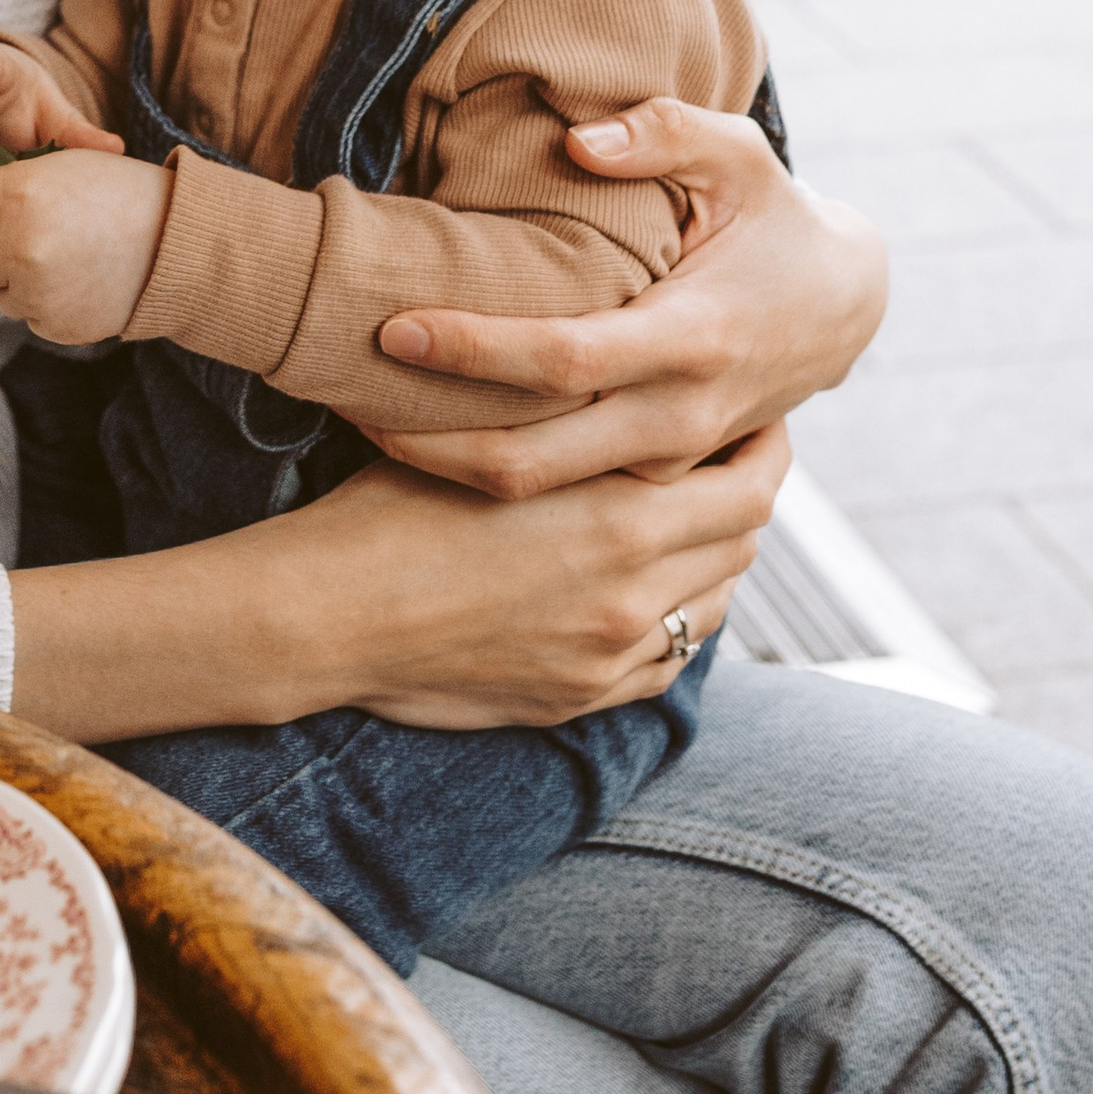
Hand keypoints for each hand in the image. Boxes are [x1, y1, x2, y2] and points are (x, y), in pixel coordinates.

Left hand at [0, 150, 170, 348]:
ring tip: (62, 257)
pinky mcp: (55, 325)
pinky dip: (44, 303)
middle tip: (26, 238)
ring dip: (16, 279)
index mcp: (19, 194)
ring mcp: (37, 291)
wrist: (176, 242)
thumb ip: (5, 187)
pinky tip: (77, 280)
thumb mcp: (59, 165)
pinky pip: (28, 315)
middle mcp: (20, 245)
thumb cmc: (117, 193)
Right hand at [307, 420, 788, 728]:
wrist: (328, 615)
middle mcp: (634, 591)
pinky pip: (666, 661)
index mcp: (622, 517)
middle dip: (749, 495)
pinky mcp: (579, 698)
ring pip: (712, 603)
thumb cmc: (390, 509)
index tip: (754, 416)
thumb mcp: (494, 442)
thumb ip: (575, 432)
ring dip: (713, 560)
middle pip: (743, 541)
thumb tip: (623, 396)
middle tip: (737, 461)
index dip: (764, 443)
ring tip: (691, 523)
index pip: (749, 480)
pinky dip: (674, 623)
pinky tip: (649, 594)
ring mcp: (610, 654)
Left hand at [365, 98, 885, 498]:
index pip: (564, 360)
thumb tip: (581, 139)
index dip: (476, 350)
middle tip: (342, 399)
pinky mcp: (659, 476)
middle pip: (535, 460)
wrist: (844, 306)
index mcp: (692, 338)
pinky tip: (425, 444)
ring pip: (541, 496)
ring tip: (361, 422)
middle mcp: (678, 416)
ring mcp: (669, 458)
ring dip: (449, 469)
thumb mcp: (741, 156)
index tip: (394, 326)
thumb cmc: (774, 217)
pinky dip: (492, 480)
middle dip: (432, 439)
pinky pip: (565, 497)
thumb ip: (666, 132)